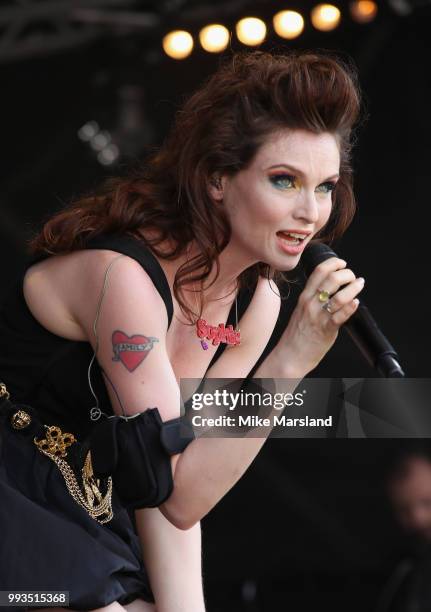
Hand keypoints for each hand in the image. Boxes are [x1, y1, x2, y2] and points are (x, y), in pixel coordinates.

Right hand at [278, 257, 364, 376]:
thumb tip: (332, 288)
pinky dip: (351, 307)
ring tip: (359, 285)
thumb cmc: (297, 333)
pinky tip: (356, 303)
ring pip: (339, 296)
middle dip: (347, 274)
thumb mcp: (301, 309)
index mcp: (305, 296)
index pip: (319, 271)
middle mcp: (311, 304)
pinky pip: (340, 316)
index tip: (342, 263)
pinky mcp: (326, 330)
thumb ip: (313, 297)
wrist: (290, 354)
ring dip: (353, 288)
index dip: (334, 263)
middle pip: (331, 279)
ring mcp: (318, 316)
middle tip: (353, 277)